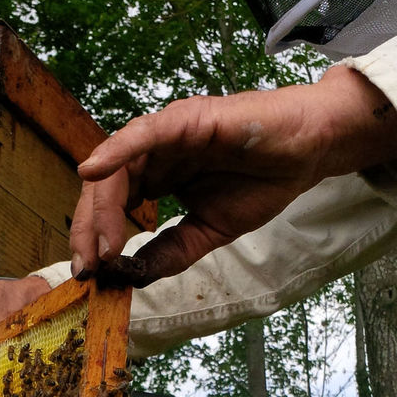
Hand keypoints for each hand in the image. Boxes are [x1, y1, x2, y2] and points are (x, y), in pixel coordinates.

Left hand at [70, 68, 396, 285]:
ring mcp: (166, 134)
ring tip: (103, 245)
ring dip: (101, 207)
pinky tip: (94, 172)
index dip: (96, 238)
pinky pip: (141, 135)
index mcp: (157, 177)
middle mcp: (154, 154)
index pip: (113, 207)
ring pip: (116, 166)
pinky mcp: (185, 119)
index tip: (93, 274)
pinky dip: (115, 151)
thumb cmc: (263, 180)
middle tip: (89, 267)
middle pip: (103, 189)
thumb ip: (170, 251)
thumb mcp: (208, 231)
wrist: (307, 151)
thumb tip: (133, 277)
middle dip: (89, 229)